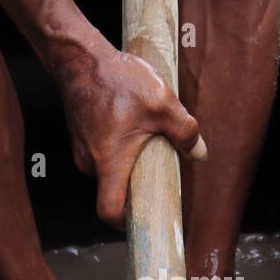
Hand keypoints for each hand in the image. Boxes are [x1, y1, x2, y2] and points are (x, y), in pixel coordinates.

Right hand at [55, 33, 207, 227]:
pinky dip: (117, 144)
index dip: (123, 223)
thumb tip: (199, 152)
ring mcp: (82, 148)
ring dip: (127, 159)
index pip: (108, 210)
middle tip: (155, 164)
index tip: (140, 220)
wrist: (81, 56)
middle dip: (136, 182)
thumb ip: (185, 132)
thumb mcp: (162, 104)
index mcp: (109, 162)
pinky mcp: (81, 134)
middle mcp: (90, 161)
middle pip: (113, 187)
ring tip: (143, 134)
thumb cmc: (116, 80)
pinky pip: (101, 150)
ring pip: (108, 166)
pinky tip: (128, 120)